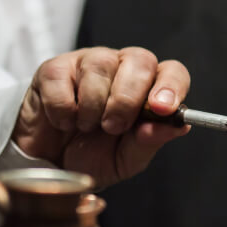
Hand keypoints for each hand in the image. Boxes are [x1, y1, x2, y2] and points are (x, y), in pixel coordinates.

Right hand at [12, 46, 190, 188]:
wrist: (48, 165)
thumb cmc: (91, 155)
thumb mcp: (126, 159)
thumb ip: (150, 141)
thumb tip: (178, 127)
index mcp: (147, 88)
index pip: (172, 72)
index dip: (172, 86)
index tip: (162, 109)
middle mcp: (121, 67)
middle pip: (140, 60)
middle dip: (127, 99)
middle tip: (113, 127)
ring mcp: (87, 63)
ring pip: (101, 66)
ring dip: (93, 107)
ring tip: (85, 127)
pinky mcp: (54, 69)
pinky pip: (63, 80)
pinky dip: (64, 110)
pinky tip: (63, 121)